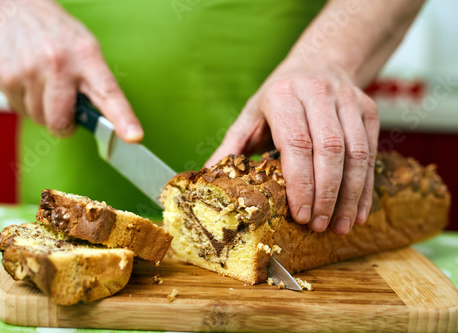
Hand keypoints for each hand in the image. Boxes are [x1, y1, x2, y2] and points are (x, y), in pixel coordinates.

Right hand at [0, 0, 141, 140]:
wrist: (18, 12)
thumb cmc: (61, 38)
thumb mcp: (88, 51)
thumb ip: (96, 85)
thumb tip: (103, 123)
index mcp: (88, 58)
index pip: (109, 94)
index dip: (123, 119)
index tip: (134, 136)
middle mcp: (59, 64)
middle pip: (61, 121)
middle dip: (63, 125)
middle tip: (65, 111)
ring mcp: (30, 71)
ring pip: (39, 119)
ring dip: (43, 112)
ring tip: (44, 86)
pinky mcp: (7, 77)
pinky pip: (19, 111)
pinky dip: (25, 103)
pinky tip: (28, 82)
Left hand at [206, 64, 378, 234]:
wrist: (318, 64)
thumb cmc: (278, 97)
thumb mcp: (250, 115)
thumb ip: (231, 146)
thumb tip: (208, 176)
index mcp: (283, 95)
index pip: (296, 144)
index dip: (301, 183)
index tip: (301, 215)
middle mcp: (318, 93)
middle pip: (329, 150)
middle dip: (327, 194)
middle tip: (320, 226)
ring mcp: (348, 100)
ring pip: (356, 153)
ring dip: (350, 195)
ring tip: (341, 226)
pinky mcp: (368, 110)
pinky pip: (371, 152)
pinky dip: (366, 185)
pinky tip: (358, 211)